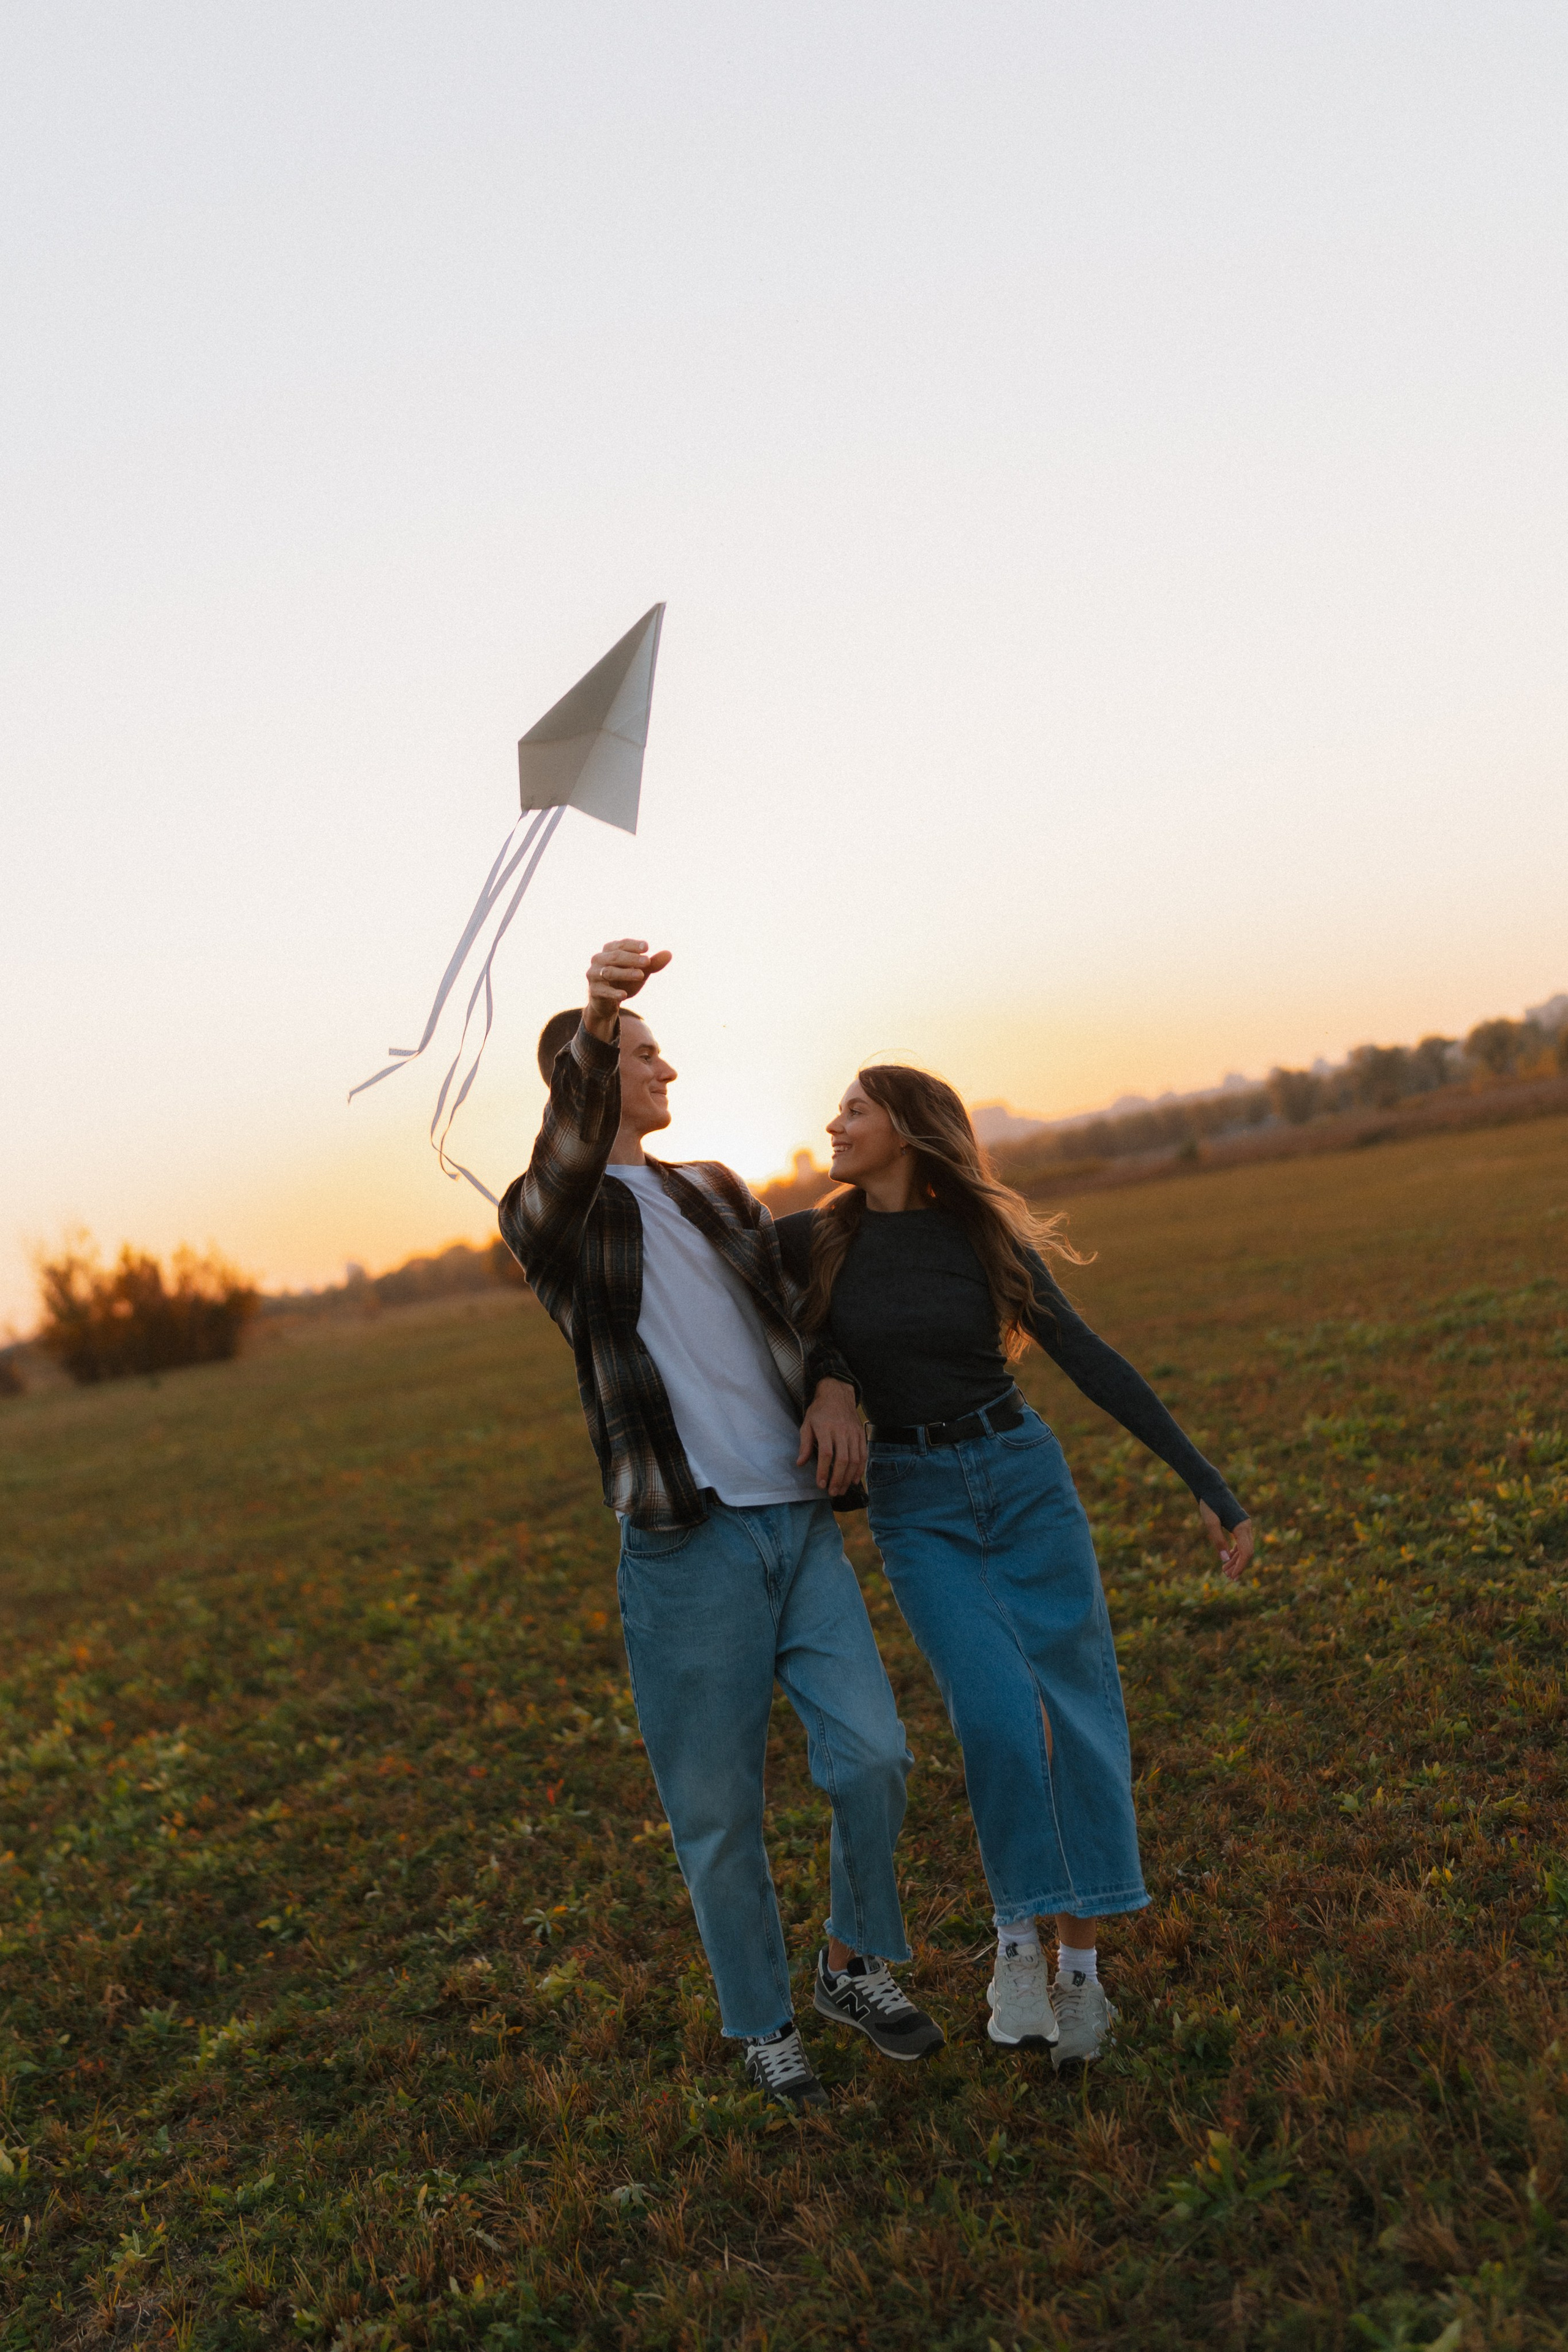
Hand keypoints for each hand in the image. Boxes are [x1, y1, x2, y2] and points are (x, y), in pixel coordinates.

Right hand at [585, 938, 671, 1040]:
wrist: (608, 1002)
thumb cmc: (624, 981)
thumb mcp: (640, 972)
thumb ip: (653, 964)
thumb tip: (669, 954)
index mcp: (609, 950)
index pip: (621, 944)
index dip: (633, 945)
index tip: (647, 947)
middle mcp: (598, 960)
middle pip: (615, 956)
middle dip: (632, 959)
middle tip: (647, 961)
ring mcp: (594, 975)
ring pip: (609, 972)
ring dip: (625, 973)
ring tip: (641, 976)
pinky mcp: (594, 991)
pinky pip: (603, 991)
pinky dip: (614, 993)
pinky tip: (624, 995)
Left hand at [797, 1379, 866, 1497]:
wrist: (837, 1393)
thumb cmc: (819, 1411)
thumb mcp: (807, 1424)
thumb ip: (805, 1444)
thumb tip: (800, 1464)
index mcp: (825, 1427)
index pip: (826, 1453)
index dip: (824, 1471)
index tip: (821, 1484)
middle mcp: (841, 1430)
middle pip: (842, 1459)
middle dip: (838, 1479)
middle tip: (833, 1492)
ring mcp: (854, 1432)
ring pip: (854, 1459)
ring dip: (849, 1477)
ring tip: (842, 1489)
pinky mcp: (861, 1434)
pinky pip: (863, 1454)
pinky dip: (860, 1469)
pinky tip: (854, 1480)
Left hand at [1199, 1502, 1252, 1583]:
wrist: (1210, 1487)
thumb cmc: (1209, 1503)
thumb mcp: (1210, 1523)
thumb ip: (1218, 1541)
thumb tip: (1225, 1560)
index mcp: (1242, 1527)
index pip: (1246, 1552)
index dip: (1241, 1566)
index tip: (1233, 1577)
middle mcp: (1246, 1526)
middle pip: (1247, 1552)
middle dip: (1239, 1566)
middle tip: (1228, 1577)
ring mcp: (1244, 1525)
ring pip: (1245, 1547)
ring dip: (1237, 1560)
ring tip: (1226, 1572)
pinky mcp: (1239, 1524)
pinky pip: (1241, 1542)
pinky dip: (1236, 1552)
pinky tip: (1228, 1559)